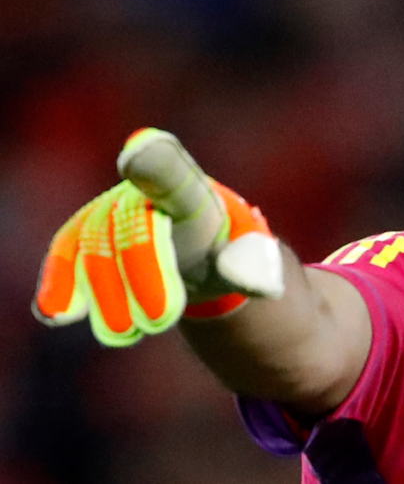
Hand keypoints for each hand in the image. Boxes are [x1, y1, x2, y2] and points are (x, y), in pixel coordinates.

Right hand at [33, 128, 283, 346]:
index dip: (154, 162)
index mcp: (191, 191)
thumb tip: (261, 285)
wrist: (202, 251)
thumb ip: (256, 267)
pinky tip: (58, 314)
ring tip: (123, 333)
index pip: (173, 174)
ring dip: (104, 291)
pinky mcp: (86, 236)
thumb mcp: (253, 260)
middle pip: (132, 224)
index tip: (137, 154)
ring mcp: (111, 210)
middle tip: (159, 321)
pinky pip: (68, 253)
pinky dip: (62, 282)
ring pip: (95, 244)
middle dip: (141, 272)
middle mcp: (144, 191)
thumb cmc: (230, 251)